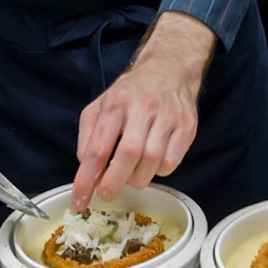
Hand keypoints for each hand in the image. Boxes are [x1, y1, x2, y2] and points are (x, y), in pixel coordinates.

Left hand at [72, 13, 214, 210]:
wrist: (169, 68)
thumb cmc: (131, 92)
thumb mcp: (100, 105)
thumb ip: (88, 135)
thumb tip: (86, 167)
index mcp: (117, 102)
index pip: (98, 147)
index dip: (87, 178)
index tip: (80, 199)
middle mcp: (144, 107)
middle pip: (129, 154)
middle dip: (114, 182)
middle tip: (105, 194)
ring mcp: (169, 116)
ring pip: (153, 160)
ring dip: (137, 178)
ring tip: (130, 176)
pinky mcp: (187, 126)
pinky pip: (172, 161)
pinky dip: (159, 171)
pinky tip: (152, 164)